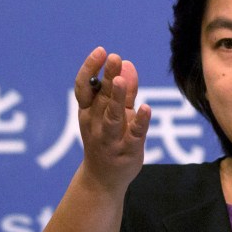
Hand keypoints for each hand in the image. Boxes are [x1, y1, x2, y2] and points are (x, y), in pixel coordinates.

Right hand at [74, 46, 150, 193]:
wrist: (103, 179)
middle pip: (101, 97)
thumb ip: (124, 91)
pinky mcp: (128, 150)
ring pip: (113, 116)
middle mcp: (96, 123)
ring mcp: (110, 138)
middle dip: (108, 77)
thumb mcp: (114, 113)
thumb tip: (127, 64)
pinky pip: (134, 135)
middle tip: (114, 57)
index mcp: (88, 111)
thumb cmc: (108, 139)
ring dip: (117, 98)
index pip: (84, 87)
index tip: (101, 51)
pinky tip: (147, 108)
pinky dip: (140, 122)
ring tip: (122, 80)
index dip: (90, 68)